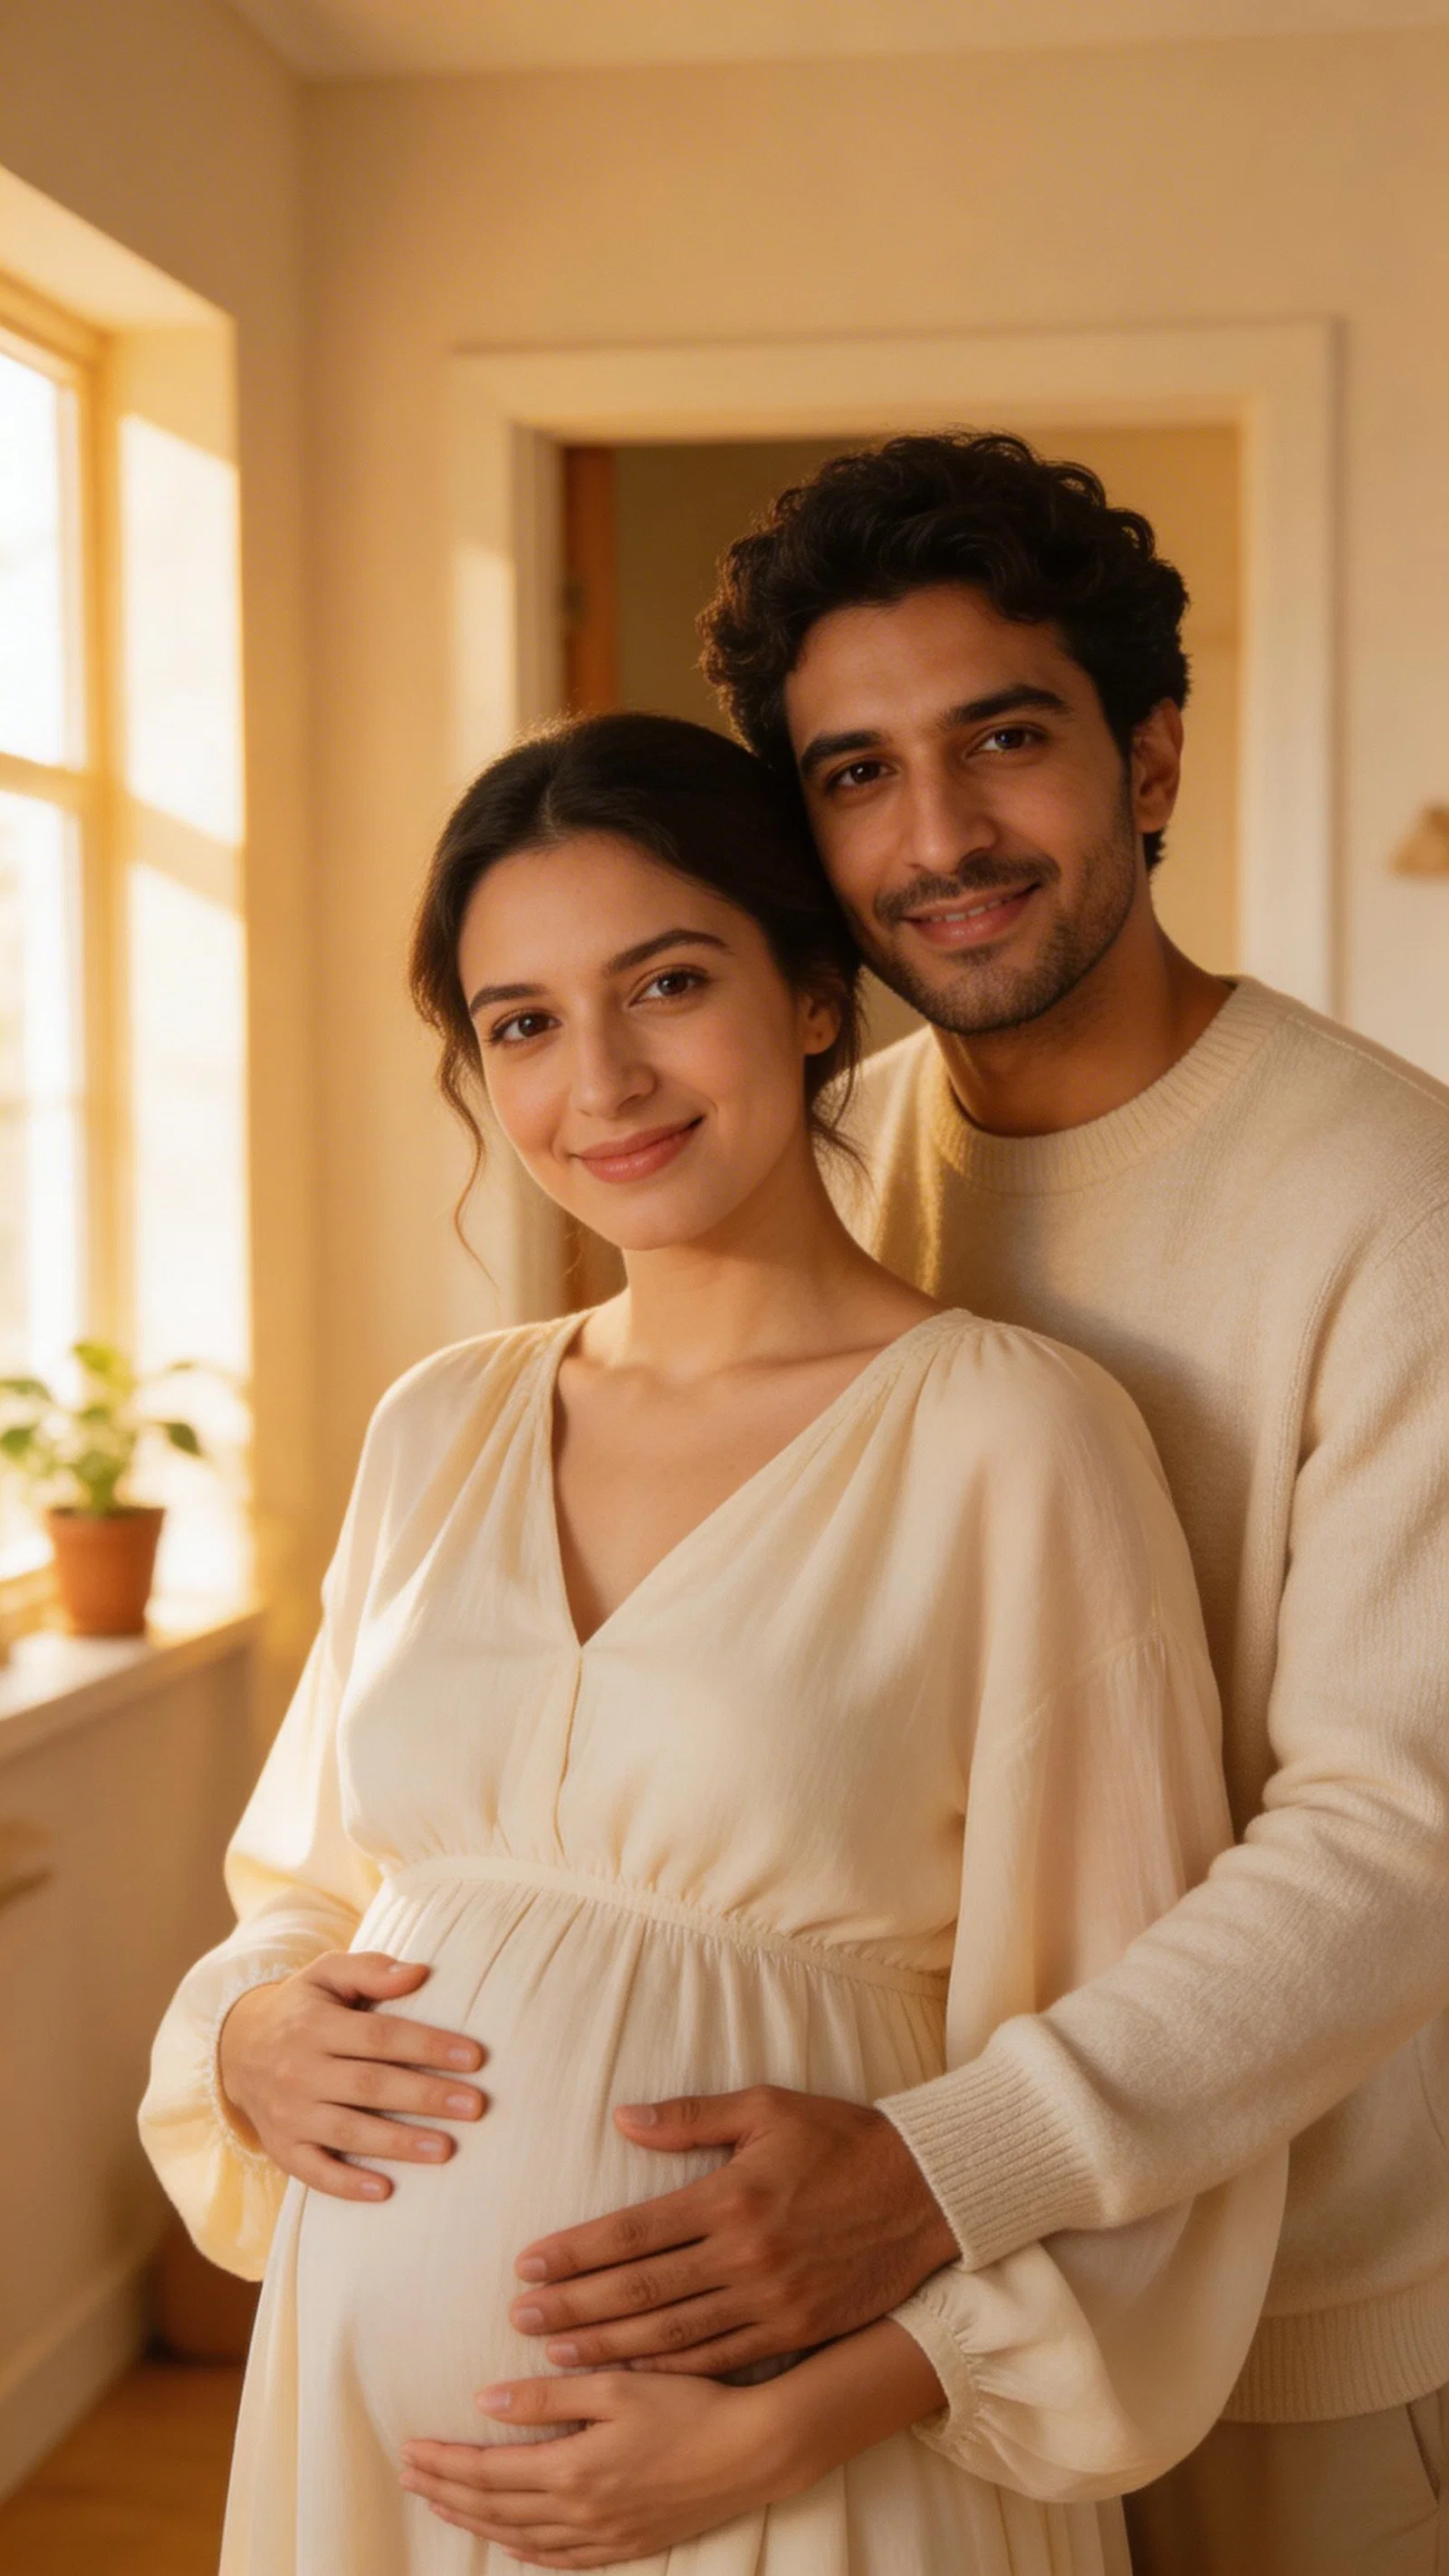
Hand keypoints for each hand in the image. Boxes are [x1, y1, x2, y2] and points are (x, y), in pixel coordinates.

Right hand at [217, 1952, 486, 2202]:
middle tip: (475, 2106)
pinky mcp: (283, 2149)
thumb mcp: (326, 1974)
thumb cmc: (303, 2009)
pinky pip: (314, 2172)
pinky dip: (347, 2184)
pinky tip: (385, 2190)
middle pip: (371, 2086)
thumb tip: (419, 1972)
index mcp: (314, 2026)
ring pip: (348, 2131)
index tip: (474, 2057)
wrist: (238, 2049)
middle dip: (425, 2096)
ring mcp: (288, 2115)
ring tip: (445, 2149)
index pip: (380, 2036)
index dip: (428, 2046)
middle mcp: (298, 2071)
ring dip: (398, 2142)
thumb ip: (370, 1969)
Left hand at [400, 2369, 787, 2566]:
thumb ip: (547, 2395)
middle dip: (446, 2491)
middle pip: (495, 2508)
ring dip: (475, 2521)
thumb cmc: (688, 2405)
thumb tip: (485, 2401)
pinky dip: (526, 2552)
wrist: (751, 2451)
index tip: (410, 2449)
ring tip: (443, 2504)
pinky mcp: (628, 2545)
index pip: (488, 2471)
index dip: (444, 2462)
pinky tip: (512, 2545)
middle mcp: (580, 2513)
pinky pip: (562, 2560)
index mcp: (571, 2469)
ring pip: (521, 2537)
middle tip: (409, 2476)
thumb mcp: (613, 2385)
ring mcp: (604, 2536)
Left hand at [509, 2085, 957, 2374]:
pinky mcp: (797, 2331)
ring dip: (610, 2349)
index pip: (633, 2231)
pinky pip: (721, 2361)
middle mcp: (745, 2255)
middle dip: (574, 2308)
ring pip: (674, 2335)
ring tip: (556, 2358)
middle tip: (520, 2318)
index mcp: (731, 2196)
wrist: (928, 2192)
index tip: (528, 2265)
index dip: (575, 2252)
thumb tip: (622, 2118)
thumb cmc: (843, 2139)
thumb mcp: (767, 2107)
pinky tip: (633, 2382)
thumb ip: (691, 2117)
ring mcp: (772, 2301)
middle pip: (641, 2290)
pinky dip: (672, 2376)